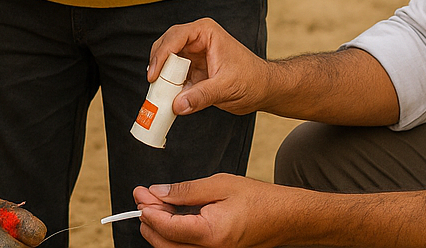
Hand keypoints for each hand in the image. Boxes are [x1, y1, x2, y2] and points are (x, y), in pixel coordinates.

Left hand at [134, 175, 302, 247]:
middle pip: (164, 243)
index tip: (140, 193)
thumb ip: (186, 190)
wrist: (286, 217)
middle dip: (148, 220)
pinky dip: (174, 231)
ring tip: (155, 201)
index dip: (148, 211)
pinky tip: (172, 212)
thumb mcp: (220, 184)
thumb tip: (158, 192)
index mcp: (211, 234)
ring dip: (159, 227)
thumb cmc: (259, 200)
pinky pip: (186, 246)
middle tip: (142, 196)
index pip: (167, 228)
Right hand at [148, 18, 270, 116]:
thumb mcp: (227, 87)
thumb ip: (202, 96)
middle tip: (152, 83)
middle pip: (167, 45)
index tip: (154, 74)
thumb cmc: (252, 80)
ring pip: (167, 60)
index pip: (176, 37)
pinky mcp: (193, 69)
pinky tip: (165, 98)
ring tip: (157, 92)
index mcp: (206, 32)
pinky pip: (174, 76)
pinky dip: (168, 86)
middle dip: (157, 63)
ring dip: (161, 76)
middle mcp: (197, 39)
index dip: (162, 54)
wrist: (264, 89)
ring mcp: (194, 54)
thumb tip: (177, 105)